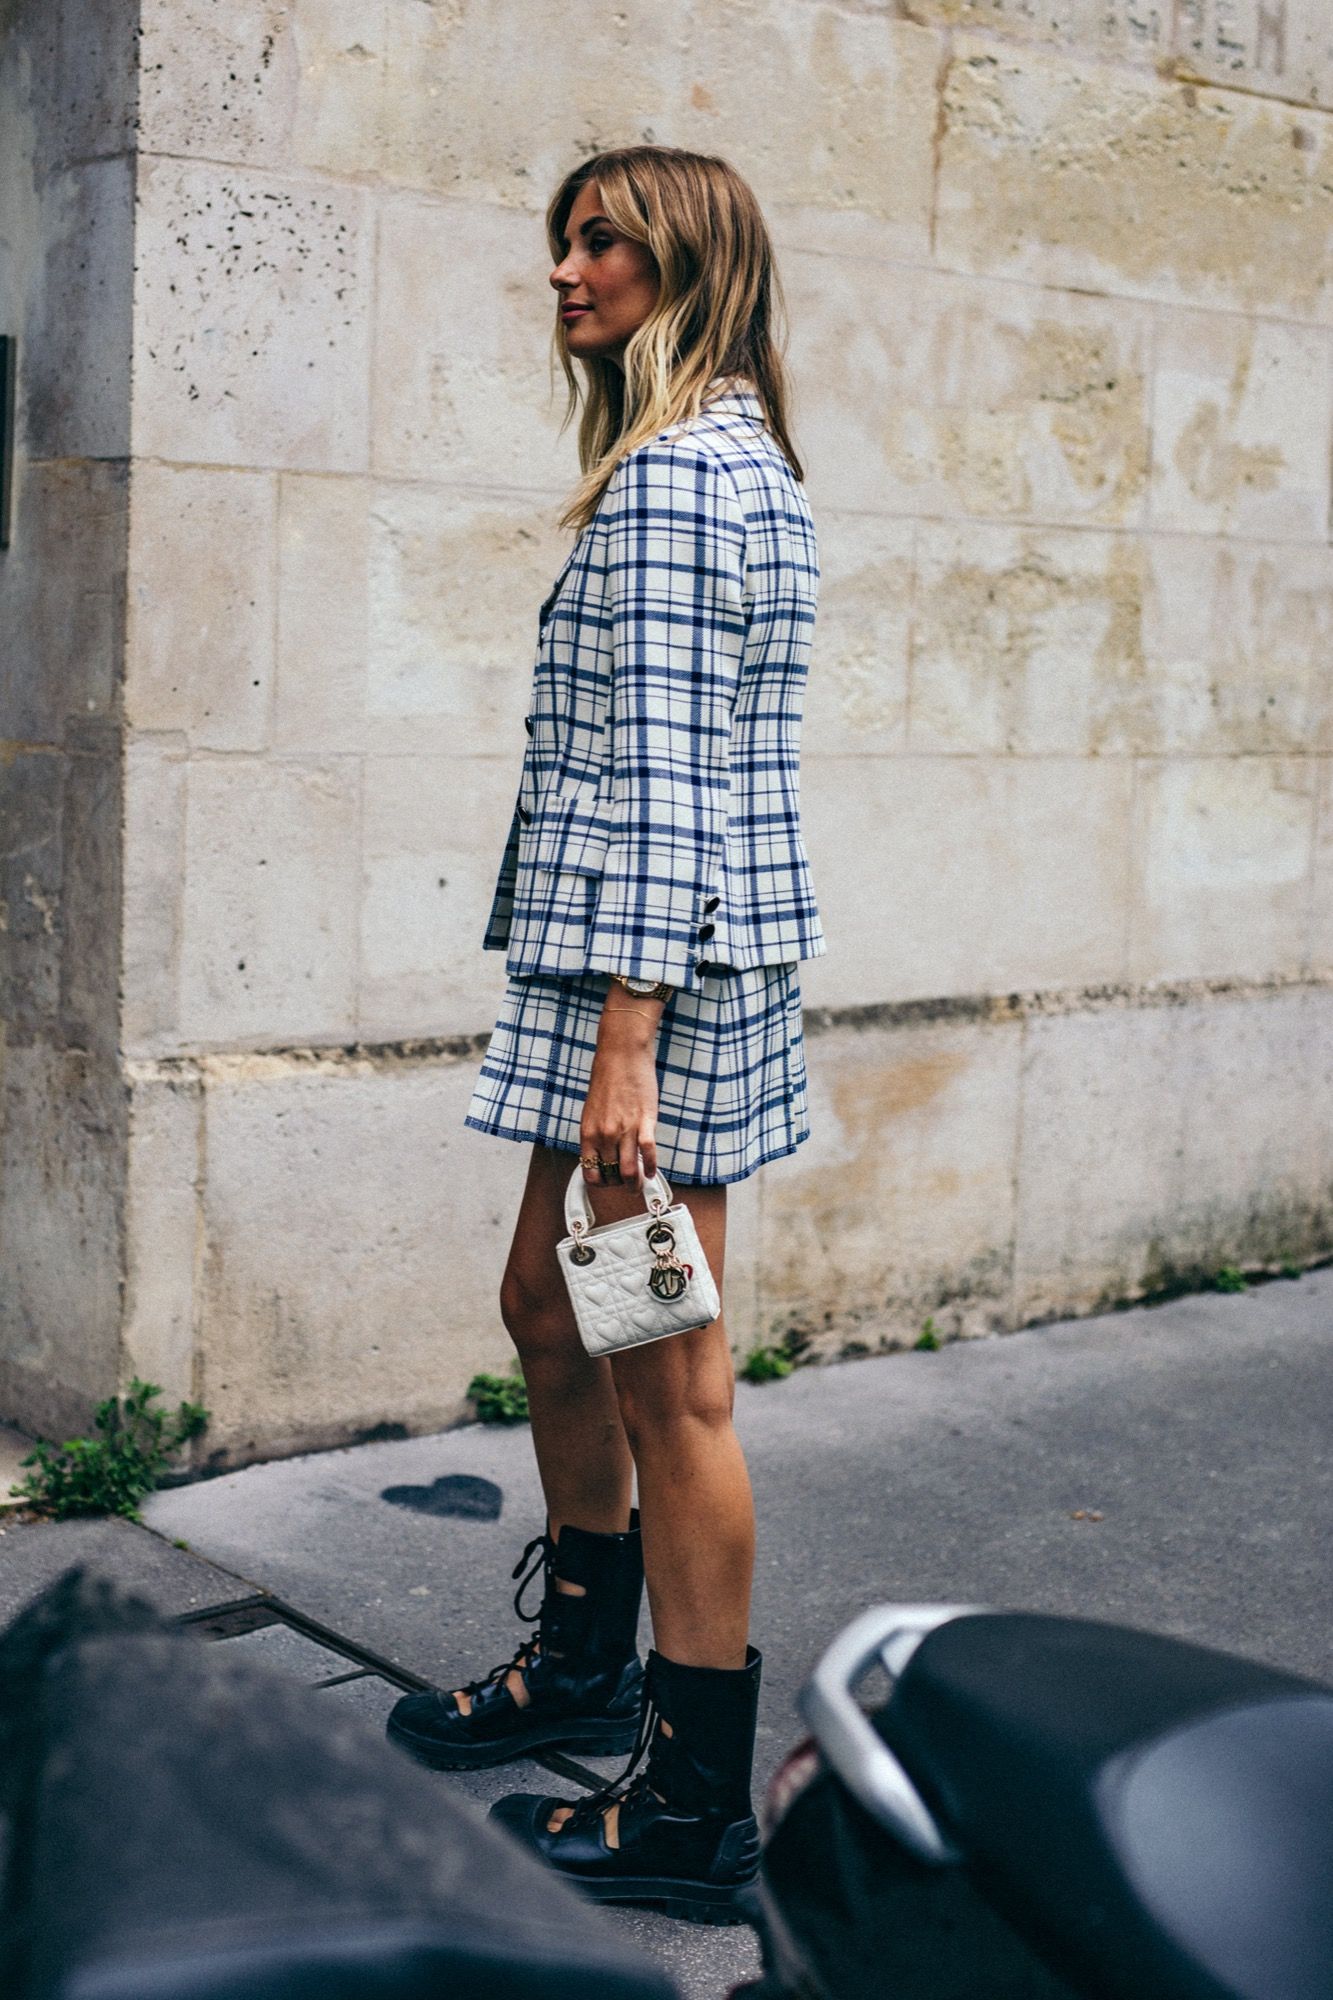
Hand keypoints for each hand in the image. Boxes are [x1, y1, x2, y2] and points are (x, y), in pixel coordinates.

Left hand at [580, 996, 662, 1191]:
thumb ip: (596, 1135)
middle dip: (620, 1185)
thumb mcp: (592, 1112)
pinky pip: (649, 1153)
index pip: (590, 1172)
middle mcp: (604, 1135)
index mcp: (588, 1133)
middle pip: (612, 1175)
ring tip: (639, 1185)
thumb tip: (604, 1156)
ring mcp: (625, 1130)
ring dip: (635, 1184)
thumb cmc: (607, 1080)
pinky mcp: (644, 1122)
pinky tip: (652, 1172)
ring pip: (629, 1171)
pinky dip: (652, 1167)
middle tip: (627, 1185)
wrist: (621, 1055)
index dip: (600, 1184)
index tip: (608, 1183)